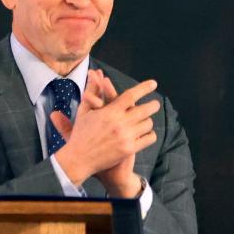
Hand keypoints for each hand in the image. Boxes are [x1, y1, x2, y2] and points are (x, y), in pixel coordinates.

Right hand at [51, 71, 158, 187]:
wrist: (79, 159)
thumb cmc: (80, 134)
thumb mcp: (84, 111)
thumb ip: (92, 91)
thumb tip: (95, 74)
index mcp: (109, 112)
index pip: (131, 95)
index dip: (144, 88)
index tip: (153, 83)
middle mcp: (119, 123)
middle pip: (145, 110)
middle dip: (153, 105)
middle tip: (155, 104)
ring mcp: (126, 137)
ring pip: (148, 124)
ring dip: (148, 121)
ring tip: (145, 121)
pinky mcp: (129, 150)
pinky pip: (149, 138)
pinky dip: (149, 135)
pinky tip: (145, 133)